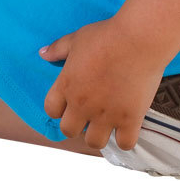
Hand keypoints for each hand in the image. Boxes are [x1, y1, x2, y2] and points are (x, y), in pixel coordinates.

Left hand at [40, 16, 165, 150]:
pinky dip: (125, 138)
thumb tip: (42, 54)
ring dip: (98, 134)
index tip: (67, 103)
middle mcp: (83, 104)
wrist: (137, 40)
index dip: (58, 108)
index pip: (51, 110)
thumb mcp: (75, 39)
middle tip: (86, 114)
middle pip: (68, 130)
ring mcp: (106, 115)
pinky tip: (126, 125)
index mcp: (67, 85)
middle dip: (75, 124)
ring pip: (94, 142)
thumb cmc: (105, 36)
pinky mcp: (130, 119)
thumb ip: (57, 49)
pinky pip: (124, 144)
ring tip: (106, 122)